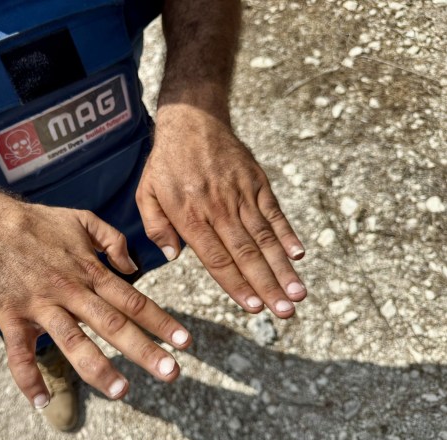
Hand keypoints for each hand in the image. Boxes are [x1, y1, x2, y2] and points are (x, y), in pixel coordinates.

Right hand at [0, 200, 191, 407]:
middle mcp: (70, 291)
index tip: (185, 342)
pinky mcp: (12, 317)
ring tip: (122, 391)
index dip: (161, 322)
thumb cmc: (37, 223)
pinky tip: (41, 401)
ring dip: (98, 368)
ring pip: (73, 341)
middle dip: (144, 350)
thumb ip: (113, 239)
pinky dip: (28, 378)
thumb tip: (134, 267)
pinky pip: (19, 353)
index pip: (133, 300)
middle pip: (112, 324)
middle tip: (171, 373)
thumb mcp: (82, 219)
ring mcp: (40, 305)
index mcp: (89, 271)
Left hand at [136, 105, 306, 317]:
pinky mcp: (256, 182)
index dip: (236, 285)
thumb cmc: (166, 162)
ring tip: (298, 294)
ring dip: (282, 267)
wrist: (192, 120)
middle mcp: (219, 208)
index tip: (253, 307)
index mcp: (190, 215)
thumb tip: (172, 256)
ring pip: (265, 237)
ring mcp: (241, 194)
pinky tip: (299, 255)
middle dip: (267, 286)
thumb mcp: (146, 193)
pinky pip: (274, 212)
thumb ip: (156, 226)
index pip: (217, 258)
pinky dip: (287, 233)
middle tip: (285, 312)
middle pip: (246, 254)